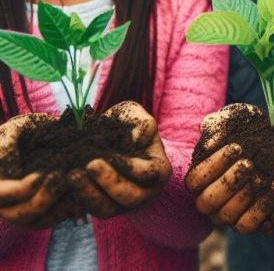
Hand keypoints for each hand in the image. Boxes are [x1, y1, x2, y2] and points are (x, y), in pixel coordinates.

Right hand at [0, 113, 69, 226]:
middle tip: (61, 181)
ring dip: (59, 210)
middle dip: (42, 201)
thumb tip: (3, 160)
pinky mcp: (47, 209)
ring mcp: (26, 208)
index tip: (41, 175)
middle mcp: (7, 202)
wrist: (46, 137)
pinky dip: (69, 210)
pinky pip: (55, 217)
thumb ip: (7, 141)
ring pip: (40, 221)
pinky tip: (84, 196)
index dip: (21, 189)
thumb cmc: (27, 131)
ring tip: (77, 191)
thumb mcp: (17, 128)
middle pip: (20, 215)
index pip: (3, 194)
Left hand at [70, 101, 171, 218]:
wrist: (108, 140)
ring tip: (72, 175)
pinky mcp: (99, 208)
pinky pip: (87, 210)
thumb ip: (142, 123)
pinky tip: (62, 183)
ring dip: (89, 194)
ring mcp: (121, 204)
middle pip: (130, 197)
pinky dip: (75, 198)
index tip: (112, 156)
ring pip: (107, 209)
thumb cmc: (126, 126)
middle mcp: (144, 192)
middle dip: (109, 183)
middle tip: (89, 165)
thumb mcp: (135, 116)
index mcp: (158, 170)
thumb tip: (134, 140)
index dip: (132, 168)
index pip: (149, 174)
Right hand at [185, 103, 263, 232]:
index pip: (195, 180)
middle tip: (249, 164)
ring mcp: (229, 216)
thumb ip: (219, 125)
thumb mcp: (235, 120)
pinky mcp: (250, 224)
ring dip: (243, 198)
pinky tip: (272, 194)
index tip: (237, 148)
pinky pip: (248, 227)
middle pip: (207, 202)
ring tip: (261, 177)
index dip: (214, 165)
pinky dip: (259, 214)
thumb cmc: (251, 129)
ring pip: (226, 217)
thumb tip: (208, 139)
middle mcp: (211, 202)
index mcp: (201, 180)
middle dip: (228, 182)